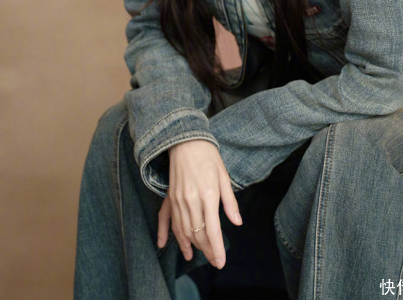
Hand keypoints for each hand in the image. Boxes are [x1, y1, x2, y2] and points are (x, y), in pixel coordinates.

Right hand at [156, 139, 242, 268]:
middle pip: (197, 234)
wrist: (186, 140)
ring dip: (190, 245)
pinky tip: (165, 245)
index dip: (217, 249)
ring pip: (183, 230)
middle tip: (213, 260)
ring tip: (196, 256)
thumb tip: (237, 222)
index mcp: (208, 195)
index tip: (220, 262)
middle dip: (206, 250)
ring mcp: (178, 200)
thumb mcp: (224, 176)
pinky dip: (167, 234)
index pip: (212, 230)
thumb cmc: (209, 156)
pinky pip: (166, 220)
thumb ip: (230, 202)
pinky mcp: (169, 197)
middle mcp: (191, 200)